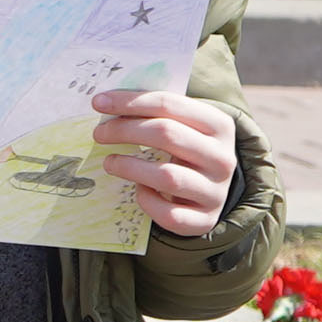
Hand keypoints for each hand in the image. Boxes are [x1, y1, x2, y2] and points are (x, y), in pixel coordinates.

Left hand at [90, 88, 239, 236]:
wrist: (209, 192)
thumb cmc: (185, 152)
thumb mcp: (182, 127)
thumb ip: (155, 113)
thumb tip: (107, 101)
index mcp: (219, 125)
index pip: (169, 104)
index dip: (130, 102)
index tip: (99, 102)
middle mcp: (223, 158)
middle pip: (167, 135)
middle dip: (125, 130)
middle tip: (99, 133)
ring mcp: (216, 191)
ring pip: (167, 176)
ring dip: (130, 167)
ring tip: (110, 162)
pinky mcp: (205, 220)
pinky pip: (169, 213)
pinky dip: (147, 201)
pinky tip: (139, 191)